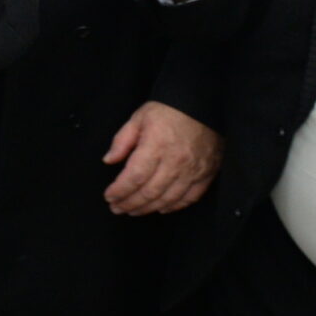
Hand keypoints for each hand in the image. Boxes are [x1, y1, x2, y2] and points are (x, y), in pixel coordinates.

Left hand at [104, 102, 222, 215]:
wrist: (202, 105)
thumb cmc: (168, 110)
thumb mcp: (138, 118)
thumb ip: (122, 140)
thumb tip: (109, 160)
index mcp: (156, 146)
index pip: (135, 177)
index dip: (120, 191)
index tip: (109, 196)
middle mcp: (176, 161)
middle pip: (150, 192)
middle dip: (130, 203)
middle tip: (117, 208)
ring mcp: (193, 170)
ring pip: (168, 199)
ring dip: (148, 208)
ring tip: (133, 210)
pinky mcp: (206, 174)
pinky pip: (190, 197)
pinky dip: (174, 206)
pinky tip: (161, 208)